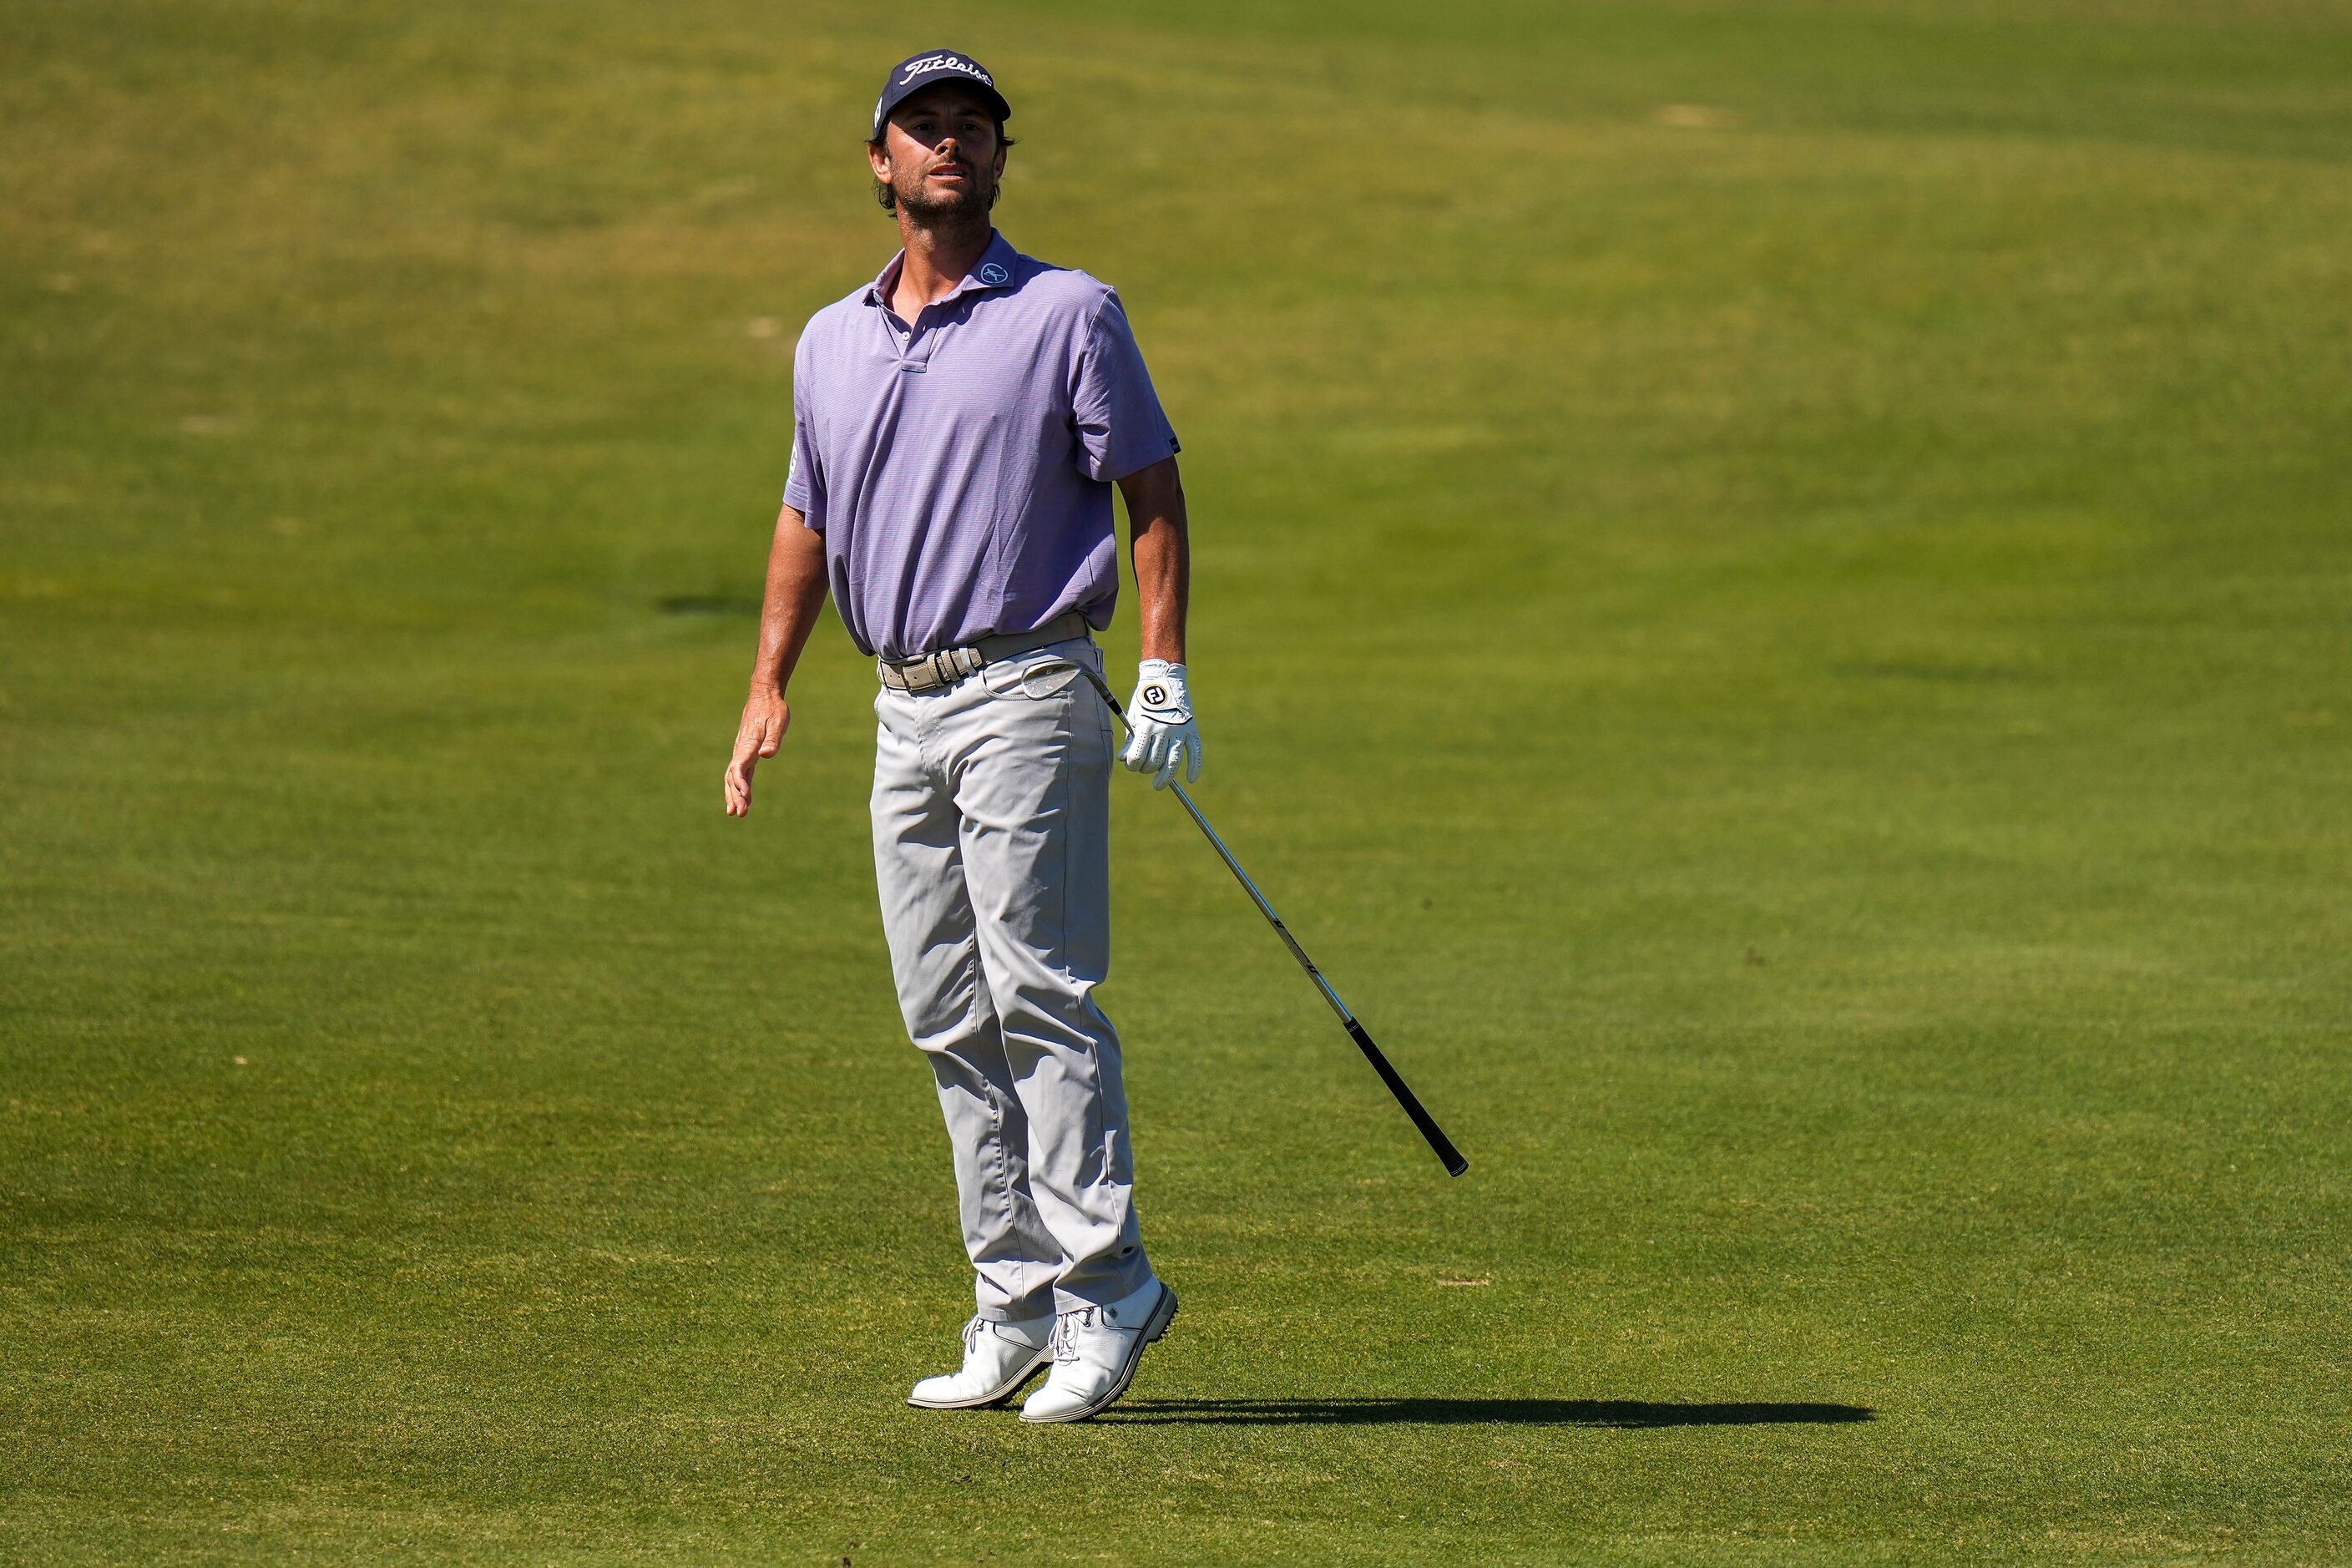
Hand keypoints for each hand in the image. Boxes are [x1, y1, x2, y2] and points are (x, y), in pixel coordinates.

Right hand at [724, 688, 791, 816]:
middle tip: (738, 814)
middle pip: (733, 777)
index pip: (739, 767)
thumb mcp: (778, 722)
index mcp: (747, 744)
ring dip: (733, 794)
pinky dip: (740, 786)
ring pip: (733, 777)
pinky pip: (739, 772)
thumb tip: (767, 755)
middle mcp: (740, 750)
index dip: (740, 783)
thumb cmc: (773, 709)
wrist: (764, 696)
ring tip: (736, 813)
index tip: (745, 797)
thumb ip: (773, 739)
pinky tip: (744, 798)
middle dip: (734, 796)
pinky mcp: (746, 752)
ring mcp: (741, 751)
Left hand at [1121, 660, 1200, 789]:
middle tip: (1144, 767)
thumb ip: (1130, 740)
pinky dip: (1195, 767)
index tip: (1131, 764)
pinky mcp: (1191, 729)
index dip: (1132, 765)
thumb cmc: (1144, 700)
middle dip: (1145, 769)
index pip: (1137, 757)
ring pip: (1172, 762)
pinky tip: (1190, 778)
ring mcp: (1179, 730)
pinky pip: (1195, 752)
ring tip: (1158, 784)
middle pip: (1153, 762)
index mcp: (1145, 726)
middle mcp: (1163, 730)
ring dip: (1165, 777)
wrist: (1164, 679)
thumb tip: (1125, 759)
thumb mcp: (1132, 718)